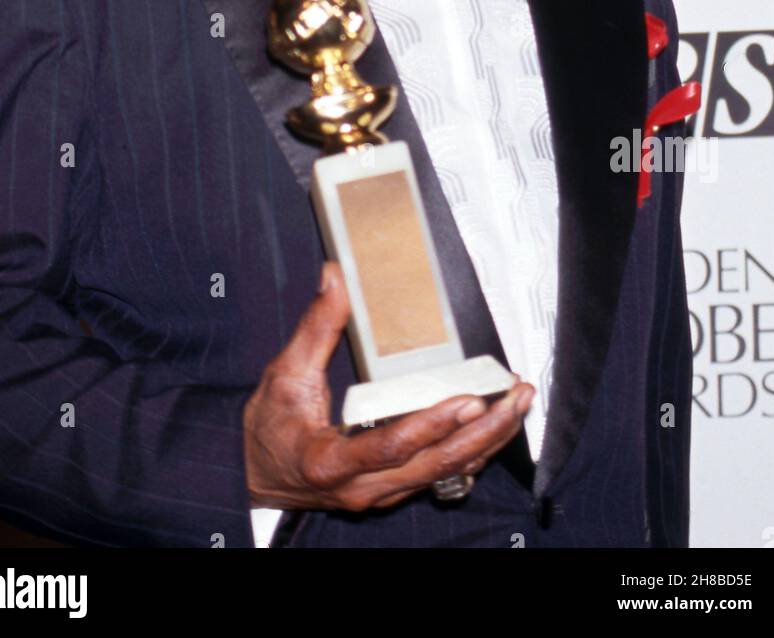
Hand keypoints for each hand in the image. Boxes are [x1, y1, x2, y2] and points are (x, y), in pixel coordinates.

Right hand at [243, 261, 534, 511]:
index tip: (469, 399)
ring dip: (487, 440)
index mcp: (332, 461)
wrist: (257, 474)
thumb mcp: (283, 374)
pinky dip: (471, 451)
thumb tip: (334, 280)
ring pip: (446, 473)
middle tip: (515, 397)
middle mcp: (363, 486)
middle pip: (436, 464)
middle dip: (484, 431)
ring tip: (516, 405)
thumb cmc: (268, 430)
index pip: (394, 445)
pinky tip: (493, 428)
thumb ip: (315, 328)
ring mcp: (381, 493)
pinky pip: (440, 475)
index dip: (434, 422)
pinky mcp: (392, 489)